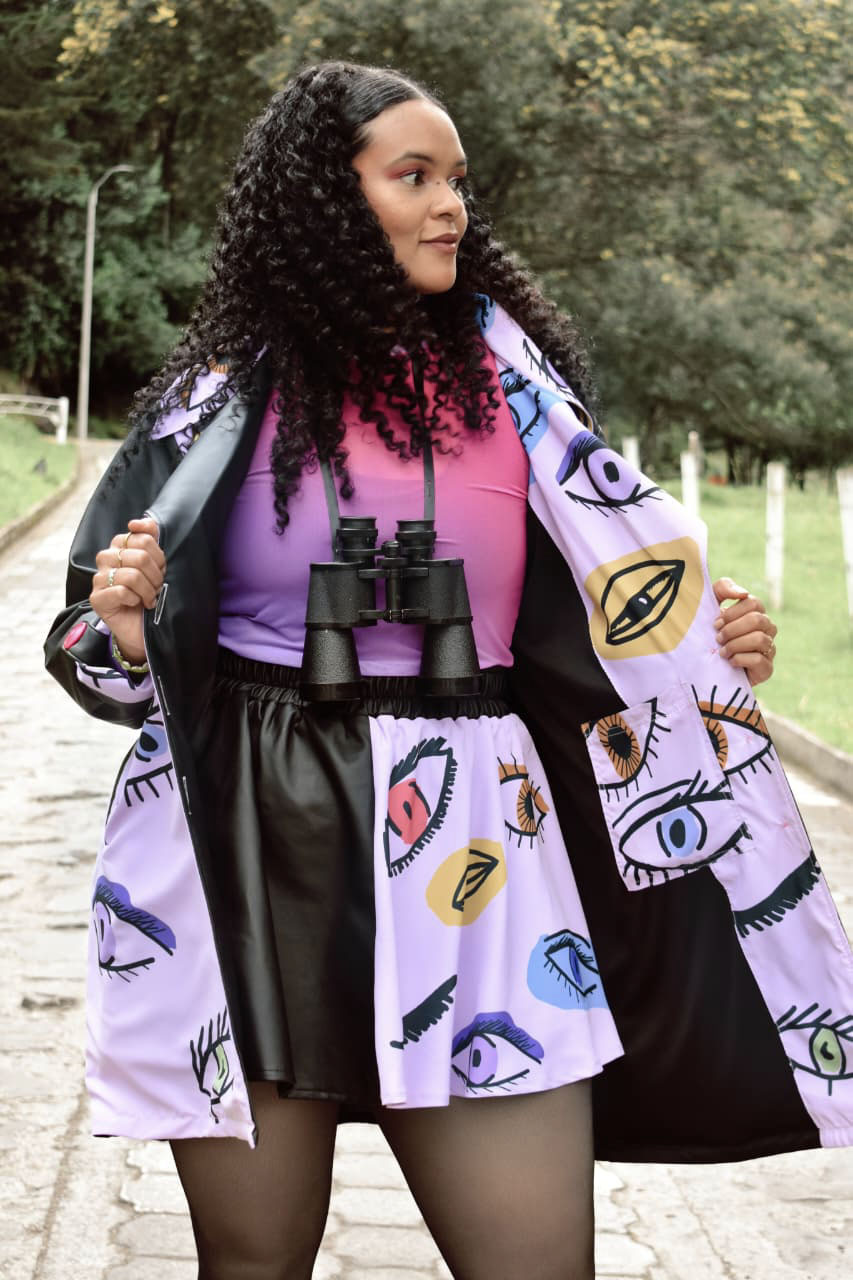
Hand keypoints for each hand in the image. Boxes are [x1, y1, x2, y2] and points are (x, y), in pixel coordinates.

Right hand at [89, 518, 164, 664]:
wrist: (142, 628)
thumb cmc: (149, 594)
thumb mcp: (155, 565)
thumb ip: (149, 538)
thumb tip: (139, 522)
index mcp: (119, 546)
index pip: (141, 537)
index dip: (158, 555)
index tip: (161, 568)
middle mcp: (106, 559)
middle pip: (140, 556)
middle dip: (156, 575)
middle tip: (157, 587)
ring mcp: (99, 578)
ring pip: (132, 575)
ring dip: (148, 590)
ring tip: (150, 598)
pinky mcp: (97, 598)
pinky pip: (121, 592)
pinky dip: (135, 599)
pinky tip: (136, 604)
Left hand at [712, 577, 776, 686]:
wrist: (707, 668)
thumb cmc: (709, 635)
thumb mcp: (710, 607)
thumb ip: (722, 589)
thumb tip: (743, 592)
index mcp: (755, 613)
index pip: (753, 603)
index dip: (733, 612)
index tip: (716, 623)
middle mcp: (767, 629)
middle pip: (757, 620)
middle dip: (732, 629)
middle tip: (718, 638)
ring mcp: (769, 649)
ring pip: (759, 639)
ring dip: (735, 645)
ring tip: (722, 652)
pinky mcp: (767, 668)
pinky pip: (760, 660)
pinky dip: (740, 659)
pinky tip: (730, 662)